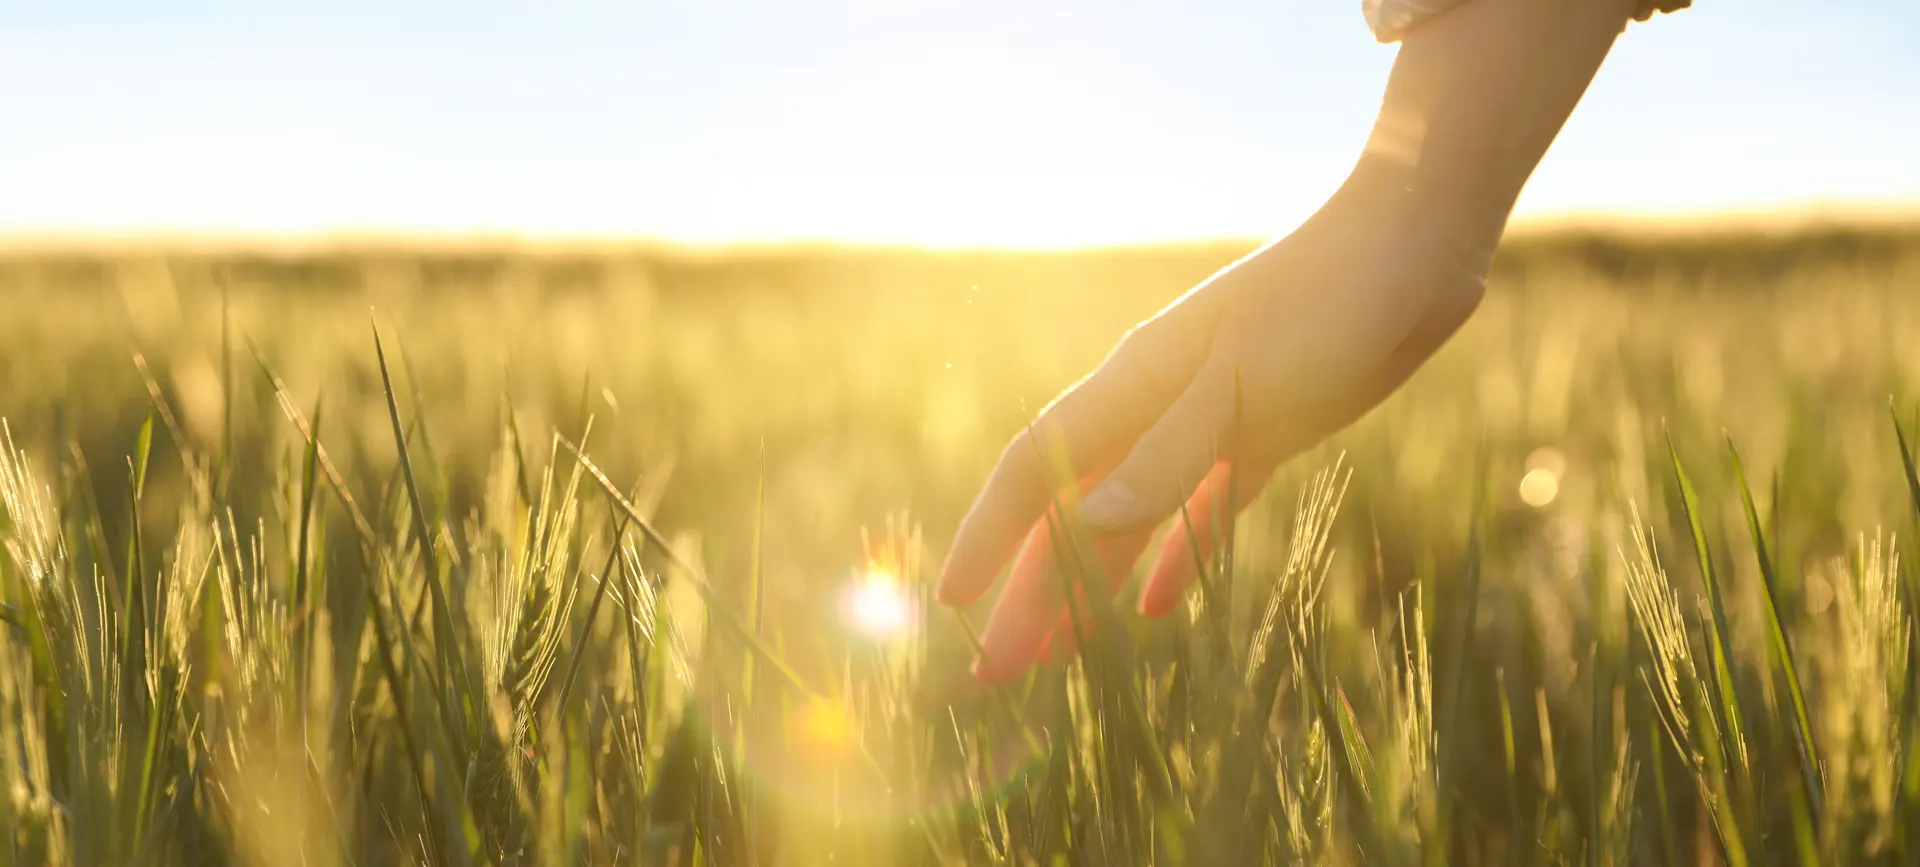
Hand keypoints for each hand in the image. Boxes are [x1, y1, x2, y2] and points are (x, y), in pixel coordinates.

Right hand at [937, 180, 1495, 682]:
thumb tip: (1089, 522)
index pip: (1037, 471)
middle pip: (1074, 512)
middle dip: (1030, 591)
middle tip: (997, 672)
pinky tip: (1151, 607)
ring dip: (1089, 586)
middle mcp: (1156, 404)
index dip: (989, 537)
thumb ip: (1169, 454)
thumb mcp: (1247, 384)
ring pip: (1128, 520)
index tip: (953, 603)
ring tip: (1055, 655)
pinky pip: (1200, 510)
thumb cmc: (1330, 304)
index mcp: (1135, 383)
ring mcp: (1208, 418)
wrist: (1414, 245)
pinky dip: (1170, 558)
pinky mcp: (1265, 431)